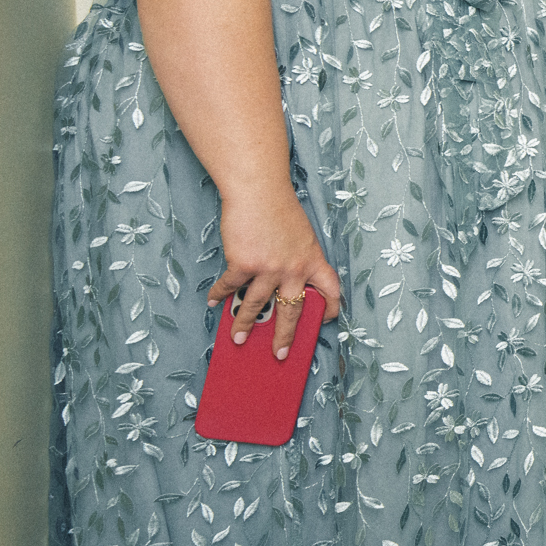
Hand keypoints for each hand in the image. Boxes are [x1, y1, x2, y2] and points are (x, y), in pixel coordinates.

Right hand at [205, 188, 342, 360]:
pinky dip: (220, 295)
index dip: (331, 307)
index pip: (331, 290)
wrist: (258, 191)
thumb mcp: (300, 236)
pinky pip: (230, 288)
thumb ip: (296, 259)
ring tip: (239, 339)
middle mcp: (295, 268)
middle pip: (292, 311)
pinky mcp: (244, 265)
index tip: (327, 319)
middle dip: (285, 336)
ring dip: (245, 325)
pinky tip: (214, 302)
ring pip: (257, 306)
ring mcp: (269, 269)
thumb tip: (282, 284)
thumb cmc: (278, 209)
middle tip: (280, 354)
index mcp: (313, 260)